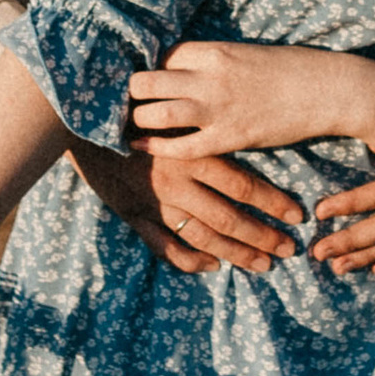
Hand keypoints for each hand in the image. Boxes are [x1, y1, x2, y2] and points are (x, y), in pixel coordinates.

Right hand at [67, 132, 299, 273]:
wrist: (77, 120)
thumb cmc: (133, 109)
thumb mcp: (175, 112)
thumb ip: (205, 127)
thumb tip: (244, 130)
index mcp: (192, 153)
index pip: (242, 184)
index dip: (272, 202)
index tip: (297, 216)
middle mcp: (177, 180)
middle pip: (228, 216)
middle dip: (262, 236)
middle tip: (288, 250)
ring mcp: (155, 201)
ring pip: (202, 236)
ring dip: (235, 253)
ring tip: (262, 264)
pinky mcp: (134, 214)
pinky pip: (164, 245)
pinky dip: (188, 260)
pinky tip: (211, 266)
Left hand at [129, 40, 356, 163]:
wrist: (325, 89)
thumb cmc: (288, 69)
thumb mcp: (244, 53)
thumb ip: (212, 61)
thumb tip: (184, 70)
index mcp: (212, 51)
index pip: (160, 57)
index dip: (145, 69)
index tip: (136, 81)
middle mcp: (208, 77)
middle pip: (146, 82)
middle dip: (130, 94)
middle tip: (124, 105)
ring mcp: (218, 108)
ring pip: (156, 114)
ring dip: (138, 120)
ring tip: (130, 125)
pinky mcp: (230, 137)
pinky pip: (182, 147)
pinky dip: (157, 148)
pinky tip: (143, 149)